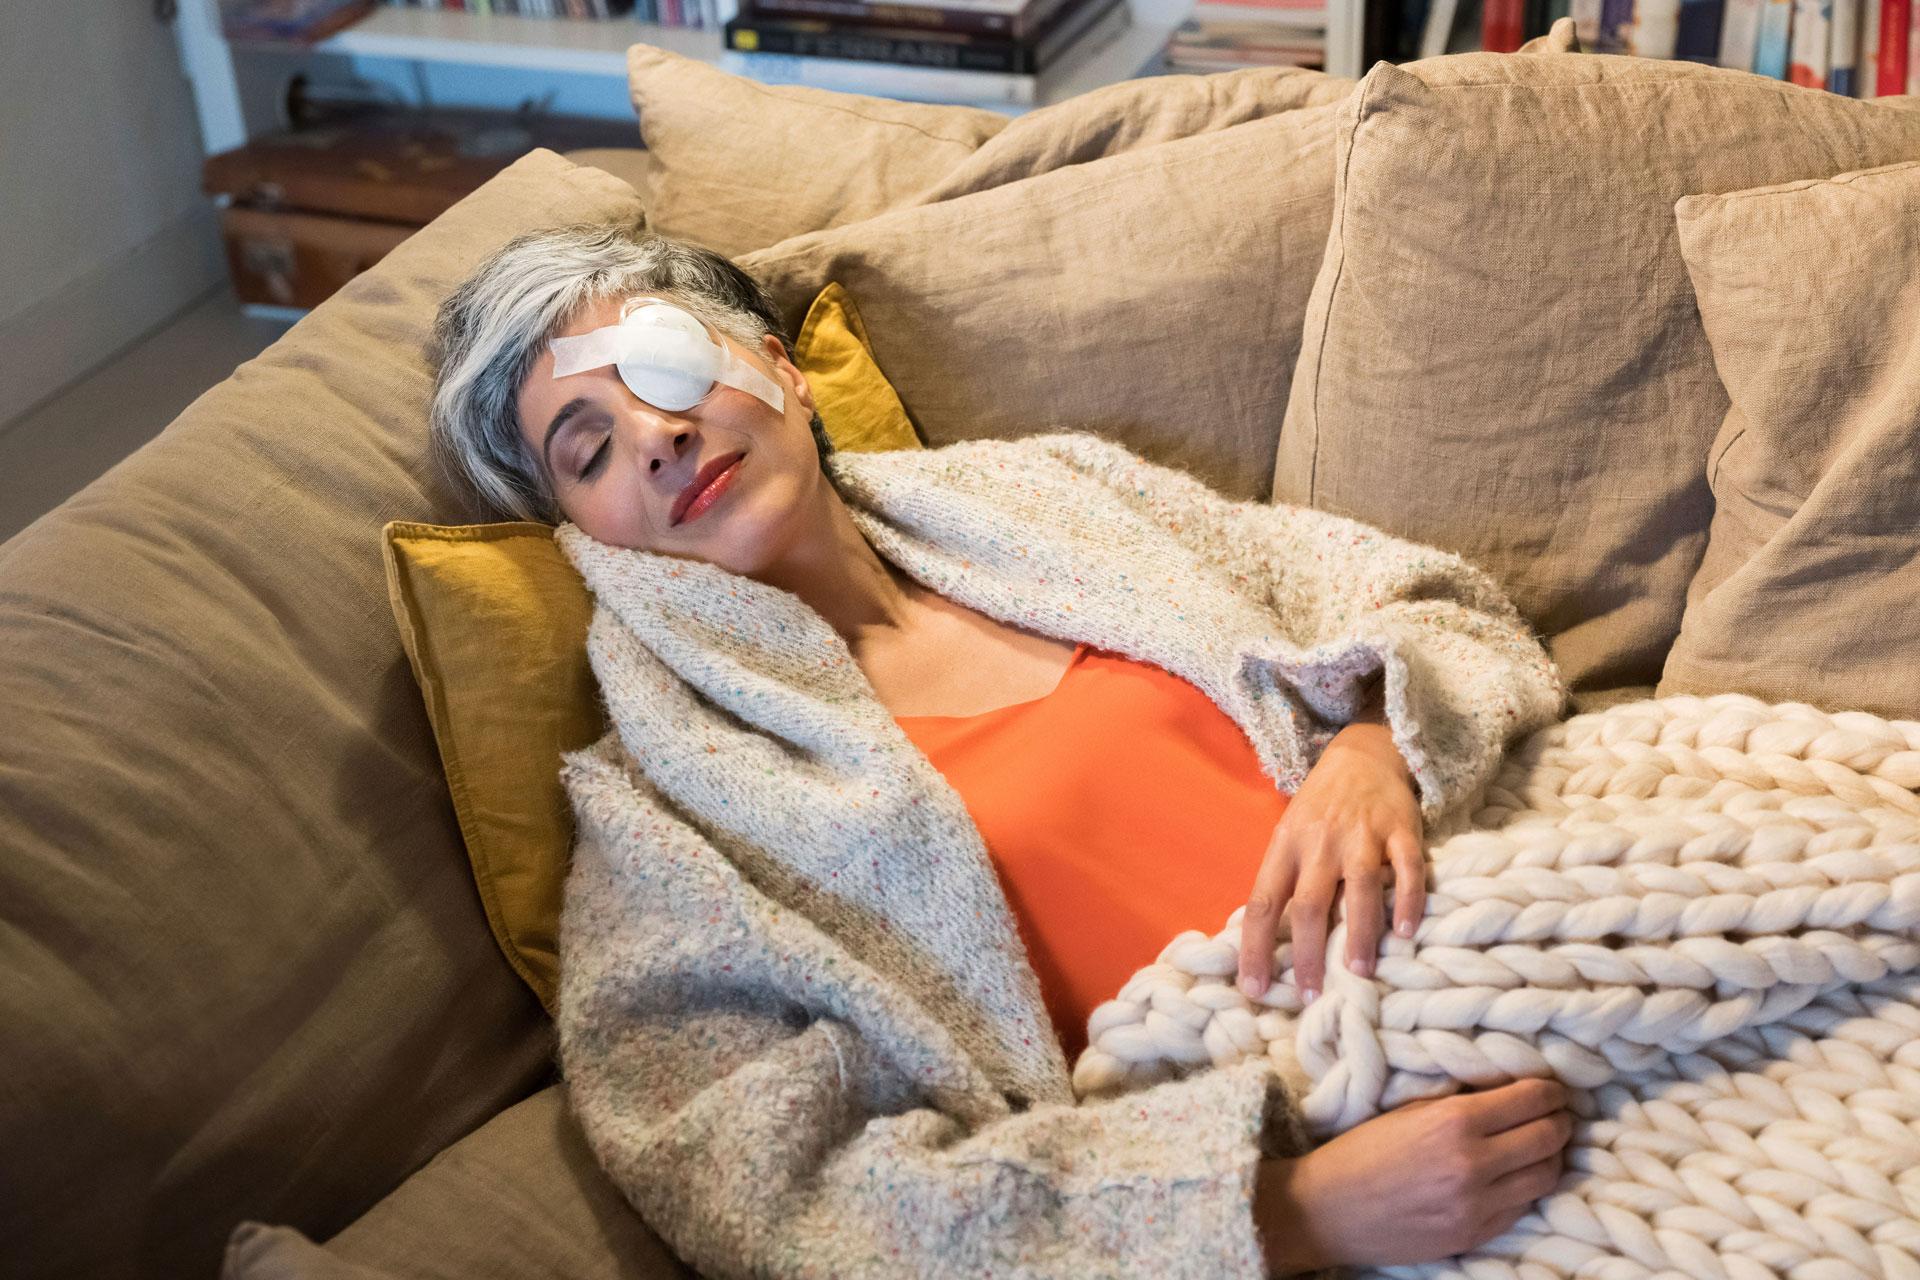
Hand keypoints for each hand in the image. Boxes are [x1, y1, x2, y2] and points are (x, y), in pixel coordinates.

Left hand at [1237, 720, 1425, 1004]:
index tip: (1254, 989)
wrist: (1361, 756)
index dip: (1254, 948)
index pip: (1261, 904)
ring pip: (1358, 890)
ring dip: (1359, 935)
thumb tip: (1266, 944)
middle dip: (1307, 955)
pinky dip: (1407, 902)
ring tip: (1358, 973)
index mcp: (1284, 848)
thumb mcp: (1288, 838)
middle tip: (1310, 996)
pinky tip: (1406, 932)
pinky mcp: (1400, 830)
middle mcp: (1319, 844)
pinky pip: (1407, 870)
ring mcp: (1362, 836)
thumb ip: (1283, 882)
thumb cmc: (1319, 810)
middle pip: (1307, 904)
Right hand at [1254, 1078, 1574, 1272]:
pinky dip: (1527, 1186)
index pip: (1532, 1100)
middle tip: (1555, 1113)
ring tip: (1541, 1144)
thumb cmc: (1362, 1151)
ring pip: (1546, 1176)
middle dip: (1559, 1120)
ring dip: (1551, 1156)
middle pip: (1549, 1138)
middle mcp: (1474, 1164)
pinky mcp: (1476, 1235)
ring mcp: (1478, 1205)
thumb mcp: (1408, 1109)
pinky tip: (1515, 1174)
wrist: (1329, 1209)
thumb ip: (1459, 1099)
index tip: (1551, 1087)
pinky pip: (1523, 1206)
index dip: (1550, 1090)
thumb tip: (1505, 1087)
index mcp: (1454, 1122)